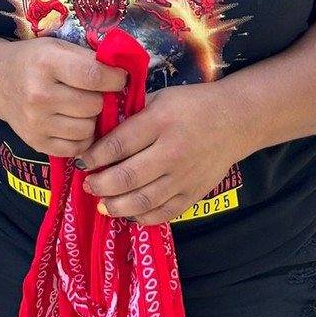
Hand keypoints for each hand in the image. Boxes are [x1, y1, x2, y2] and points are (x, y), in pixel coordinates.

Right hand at [0, 36, 127, 157]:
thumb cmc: (32, 60)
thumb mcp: (57, 47)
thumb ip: (89, 59)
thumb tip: (125, 75)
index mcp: (46, 64)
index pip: (94, 76)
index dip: (115, 78)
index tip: (119, 78)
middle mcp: (39, 95)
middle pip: (94, 105)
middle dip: (100, 98)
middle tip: (93, 92)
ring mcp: (36, 123)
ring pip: (89, 129)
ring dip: (91, 119)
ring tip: (81, 107)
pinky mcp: (36, 143)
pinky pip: (77, 148)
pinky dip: (81, 137)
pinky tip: (72, 122)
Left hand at [77, 82, 244, 224]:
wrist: (234, 121)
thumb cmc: (190, 106)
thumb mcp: (159, 99)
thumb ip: (130, 113)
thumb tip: (97, 130)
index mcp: (160, 121)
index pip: (118, 144)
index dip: (94, 156)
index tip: (81, 160)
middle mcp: (172, 151)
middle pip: (127, 177)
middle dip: (100, 184)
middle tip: (88, 184)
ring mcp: (184, 176)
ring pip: (143, 200)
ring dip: (116, 206)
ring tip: (102, 203)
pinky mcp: (193, 194)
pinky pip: (163, 213)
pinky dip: (141, 217)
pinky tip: (127, 213)